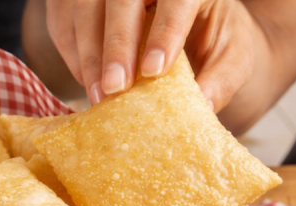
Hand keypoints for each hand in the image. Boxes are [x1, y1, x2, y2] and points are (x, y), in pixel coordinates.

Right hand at [45, 0, 260, 111]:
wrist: (192, 25)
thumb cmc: (213, 38)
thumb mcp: (232, 56)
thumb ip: (223, 78)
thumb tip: (205, 106)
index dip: (164, 32)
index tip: (154, 71)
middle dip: (115, 44)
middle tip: (114, 89)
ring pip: (84, 6)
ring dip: (88, 53)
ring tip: (98, 96)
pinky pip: (63, 18)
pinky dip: (71, 52)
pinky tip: (88, 81)